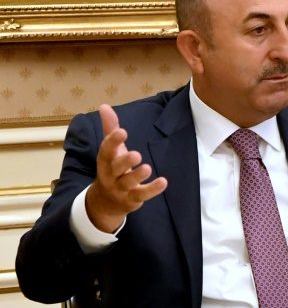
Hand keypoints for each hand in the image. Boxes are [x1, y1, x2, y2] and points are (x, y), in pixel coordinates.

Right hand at [84, 104, 167, 232]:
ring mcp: (121, 188)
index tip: (122, 132)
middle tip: (136, 154)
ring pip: (128, 183)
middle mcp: (111, 175)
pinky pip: (142, 194)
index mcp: (105, 161)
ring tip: (147, 167)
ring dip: (137, 176)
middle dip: (125, 161)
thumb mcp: (110, 149)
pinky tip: (163, 182)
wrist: (105, 202)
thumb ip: (110, 128)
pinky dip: (152, 189)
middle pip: (115, 168)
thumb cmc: (111, 168)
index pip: (106, 150)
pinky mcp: (133, 198)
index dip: (113, 141)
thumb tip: (104, 106)